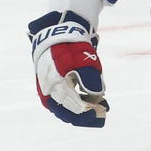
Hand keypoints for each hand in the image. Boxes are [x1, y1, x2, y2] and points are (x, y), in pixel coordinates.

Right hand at [28, 10, 108, 126]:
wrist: (56, 33)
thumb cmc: (71, 46)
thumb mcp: (83, 59)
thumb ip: (89, 78)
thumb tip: (97, 96)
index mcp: (56, 84)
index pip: (73, 107)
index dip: (88, 114)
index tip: (102, 114)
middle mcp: (48, 90)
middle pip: (67, 113)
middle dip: (85, 117)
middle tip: (103, 116)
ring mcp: (47, 90)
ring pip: (64, 109)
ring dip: (82, 112)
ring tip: (101, 107)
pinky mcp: (50, 88)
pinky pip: (61, 102)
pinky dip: (76, 104)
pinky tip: (92, 100)